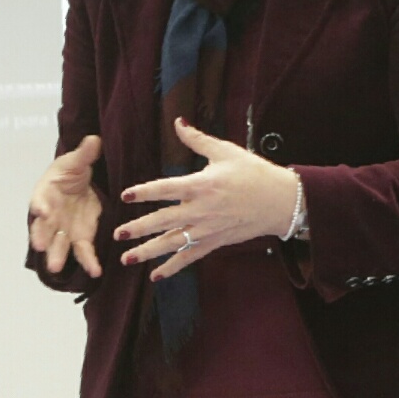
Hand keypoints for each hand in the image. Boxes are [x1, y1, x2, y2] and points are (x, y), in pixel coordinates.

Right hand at [28, 135, 105, 276]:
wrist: (79, 183)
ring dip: (57, 256)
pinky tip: (95, 272)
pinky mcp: (81, 238)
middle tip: (40, 247)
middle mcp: (50, 216)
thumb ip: (85, 154)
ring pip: (58, 245)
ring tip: (57, 268)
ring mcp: (64, 230)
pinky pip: (83, 252)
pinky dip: (88, 262)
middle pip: (43, 228)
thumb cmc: (70, 172)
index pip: (39, 201)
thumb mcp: (77, 161)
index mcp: (45, 195)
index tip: (41, 212)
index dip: (39, 207)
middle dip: (41, 238)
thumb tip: (94, 139)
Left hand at [115, 118, 298, 279]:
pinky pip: (190, 257)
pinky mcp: (215, 242)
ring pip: (173, 243)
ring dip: (148, 252)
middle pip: (164, 220)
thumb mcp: (226, 151)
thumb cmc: (254, 173)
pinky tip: (155, 275)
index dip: (144, 192)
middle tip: (117, 234)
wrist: (281, 201)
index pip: (166, 189)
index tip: (125, 196)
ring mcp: (208, 229)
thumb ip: (197, 140)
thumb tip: (178, 122)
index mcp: (201, 185)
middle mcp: (201, 209)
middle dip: (139, 228)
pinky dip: (173, 267)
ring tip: (125, 258)